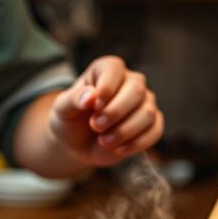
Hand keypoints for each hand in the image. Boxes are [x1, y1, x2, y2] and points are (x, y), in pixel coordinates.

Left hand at [49, 56, 163, 165]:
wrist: (78, 145)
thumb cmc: (70, 121)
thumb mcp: (63, 109)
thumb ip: (74, 99)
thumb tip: (91, 97)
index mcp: (107, 70)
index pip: (114, 69)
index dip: (106, 87)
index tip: (93, 106)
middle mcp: (130, 82)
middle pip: (136, 90)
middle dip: (114, 113)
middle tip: (95, 126)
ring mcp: (144, 102)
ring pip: (147, 113)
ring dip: (124, 131)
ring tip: (103, 141)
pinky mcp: (151, 124)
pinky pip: (155, 131)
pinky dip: (136, 143)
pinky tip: (118, 149)